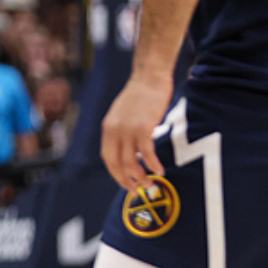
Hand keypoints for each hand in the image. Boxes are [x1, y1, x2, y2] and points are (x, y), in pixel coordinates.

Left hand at [100, 73, 172, 193]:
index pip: (107, 158)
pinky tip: (160, 170)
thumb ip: (122, 131)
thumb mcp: (123, 114)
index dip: (116, 173)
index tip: (125, 182)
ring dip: (140, 177)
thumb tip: (130, 150)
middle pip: (116, 164)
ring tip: (150, 184)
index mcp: (108, 128)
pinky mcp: (143, 127)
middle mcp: (114, 131)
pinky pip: (147, 153)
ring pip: (131, 162)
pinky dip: (153, 164)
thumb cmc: (141, 95)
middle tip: (136, 190)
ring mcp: (128, 129)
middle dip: (126, 180)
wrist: (149, 77)